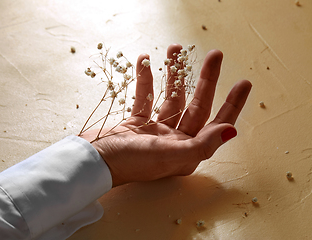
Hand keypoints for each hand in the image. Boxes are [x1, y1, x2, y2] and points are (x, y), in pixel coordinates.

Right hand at [80, 44, 251, 186]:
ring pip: (171, 98)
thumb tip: (231, 131)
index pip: (216, 126)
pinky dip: (145, 81)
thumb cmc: (130, 163)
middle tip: (214, 55)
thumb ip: (201, 145)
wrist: (92, 162)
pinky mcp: (137, 123)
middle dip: (206, 80)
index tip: (242, 83)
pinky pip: (145, 98)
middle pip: (196, 106)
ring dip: (174, 74)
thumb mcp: (168, 154)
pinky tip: (145, 62)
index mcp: (187, 152)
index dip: (232, 105)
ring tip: (175, 49)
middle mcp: (174, 142)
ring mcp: (156, 132)